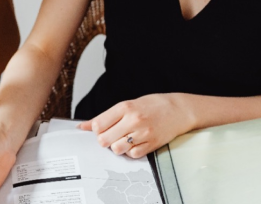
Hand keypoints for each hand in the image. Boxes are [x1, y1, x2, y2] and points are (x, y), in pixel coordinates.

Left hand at [78, 93, 194, 158]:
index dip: (96, 129)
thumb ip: (105, 116)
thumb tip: (82, 126)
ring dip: (117, 147)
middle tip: (112, 135)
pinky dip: (131, 152)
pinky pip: (132, 155)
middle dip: (105, 140)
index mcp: (125, 107)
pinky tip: (135, 143)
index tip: (102, 128)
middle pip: (104, 140)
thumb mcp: (128, 105)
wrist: (178, 110)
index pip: (97, 125)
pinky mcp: (151, 144)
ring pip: (117, 149)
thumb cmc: (152, 105)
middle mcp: (133, 120)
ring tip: (124, 140)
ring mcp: (143, 133)